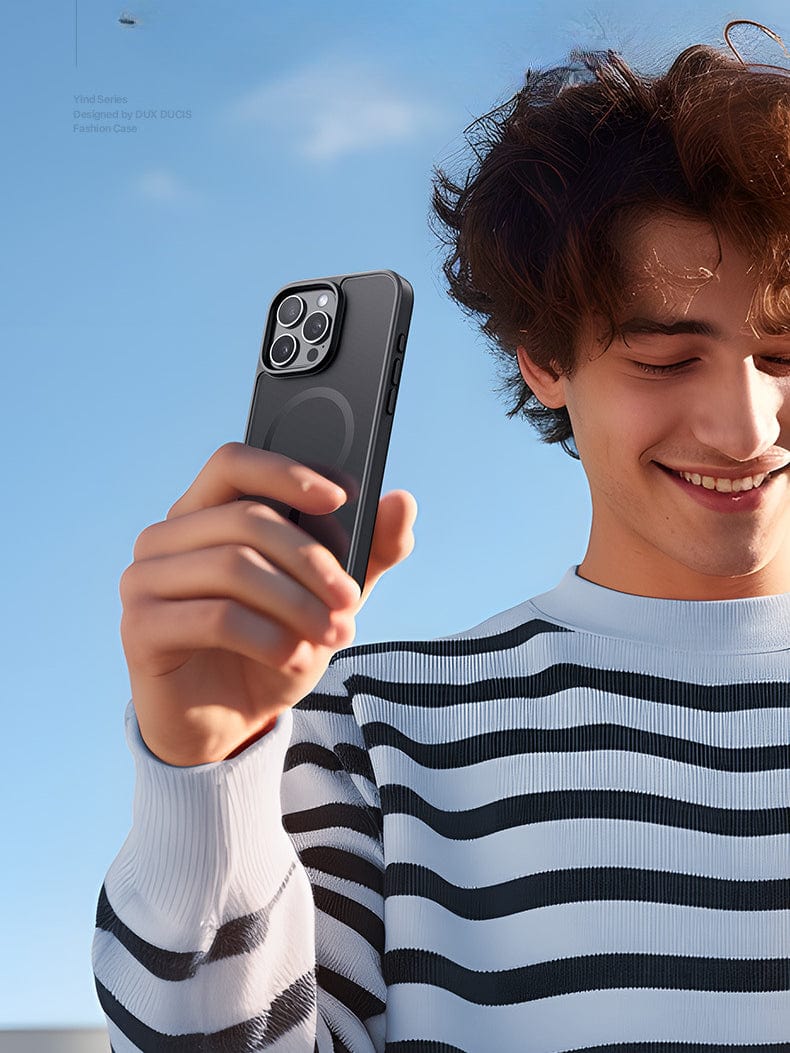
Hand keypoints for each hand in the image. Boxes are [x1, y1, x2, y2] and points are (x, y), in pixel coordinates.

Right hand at [118, 442, 416, 765]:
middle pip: (246, 519)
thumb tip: (402, 501)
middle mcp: (165, 537)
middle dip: (312, 560)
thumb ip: (367, 553)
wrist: (228, 724)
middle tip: (351, 601)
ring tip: (333, 635)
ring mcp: (143, 581)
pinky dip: (270, 639)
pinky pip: (216, 617)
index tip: (342, 496)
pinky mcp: (140, 628)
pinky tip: (294, 661)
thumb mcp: (330, 599)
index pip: (233, 462)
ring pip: (234, 566)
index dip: (287, 471)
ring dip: (298, 604)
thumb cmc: (272, 647)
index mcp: (205, 513)